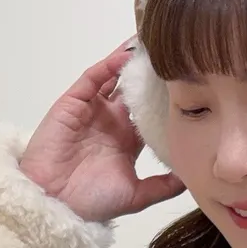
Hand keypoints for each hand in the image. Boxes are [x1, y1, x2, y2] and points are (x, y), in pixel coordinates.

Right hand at [18, 41, 187, 223]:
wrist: (55, 204)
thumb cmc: (92, 202)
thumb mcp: (137, 196)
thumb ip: (163, 186)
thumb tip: (191, 178)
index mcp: (127, 141)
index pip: (150, 112)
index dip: (166, 97)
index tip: (190, 82)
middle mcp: (111, 121)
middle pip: (134, 90)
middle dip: (150, 74)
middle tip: (175, 53)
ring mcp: (92, 110)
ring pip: (114, 78)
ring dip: (131, 62)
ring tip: (153, 43)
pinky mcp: (74, 103)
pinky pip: (93, 78)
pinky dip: (109, 64)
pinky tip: (127, 54)